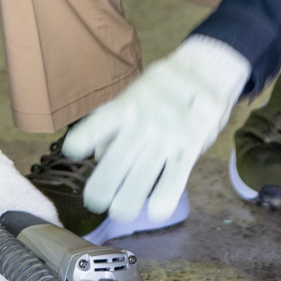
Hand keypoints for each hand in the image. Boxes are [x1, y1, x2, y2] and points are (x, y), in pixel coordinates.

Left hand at [63, 35, 250, 226]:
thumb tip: (97, 152)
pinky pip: (176, 177)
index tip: (72, 151)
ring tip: (119, 213)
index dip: (84, 138)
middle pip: (117, 161)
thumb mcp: (136, 93)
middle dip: (102, 187)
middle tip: (94, 203)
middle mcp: (144, 122)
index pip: (100, 124)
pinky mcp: (190, 146)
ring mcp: (167, 135)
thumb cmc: (165, 87)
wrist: (208, 68)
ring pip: (143, 175)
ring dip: (128, 200)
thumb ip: (115, 121)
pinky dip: (165, 197)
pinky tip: (155, 212)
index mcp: (127, 106)